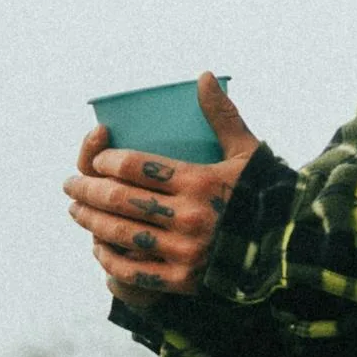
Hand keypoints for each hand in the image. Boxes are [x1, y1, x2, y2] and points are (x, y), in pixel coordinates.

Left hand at [67, 72, 258, 299]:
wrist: (286, 249)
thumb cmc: (263, 194)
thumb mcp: (247, 152)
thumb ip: (222, 116)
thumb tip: (203, 76)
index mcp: (201, 182)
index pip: (136, 166)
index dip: (106, 161)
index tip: (97, 160)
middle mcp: (190, 216)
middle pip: (119, 199)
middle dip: (86, 188)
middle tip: (70, 184)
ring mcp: (185, 251)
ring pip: (120, 233)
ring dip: (90, 220)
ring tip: (76, 209)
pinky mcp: (182, 280)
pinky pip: (133, 270)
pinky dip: (110, 258)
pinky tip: (98, 247)